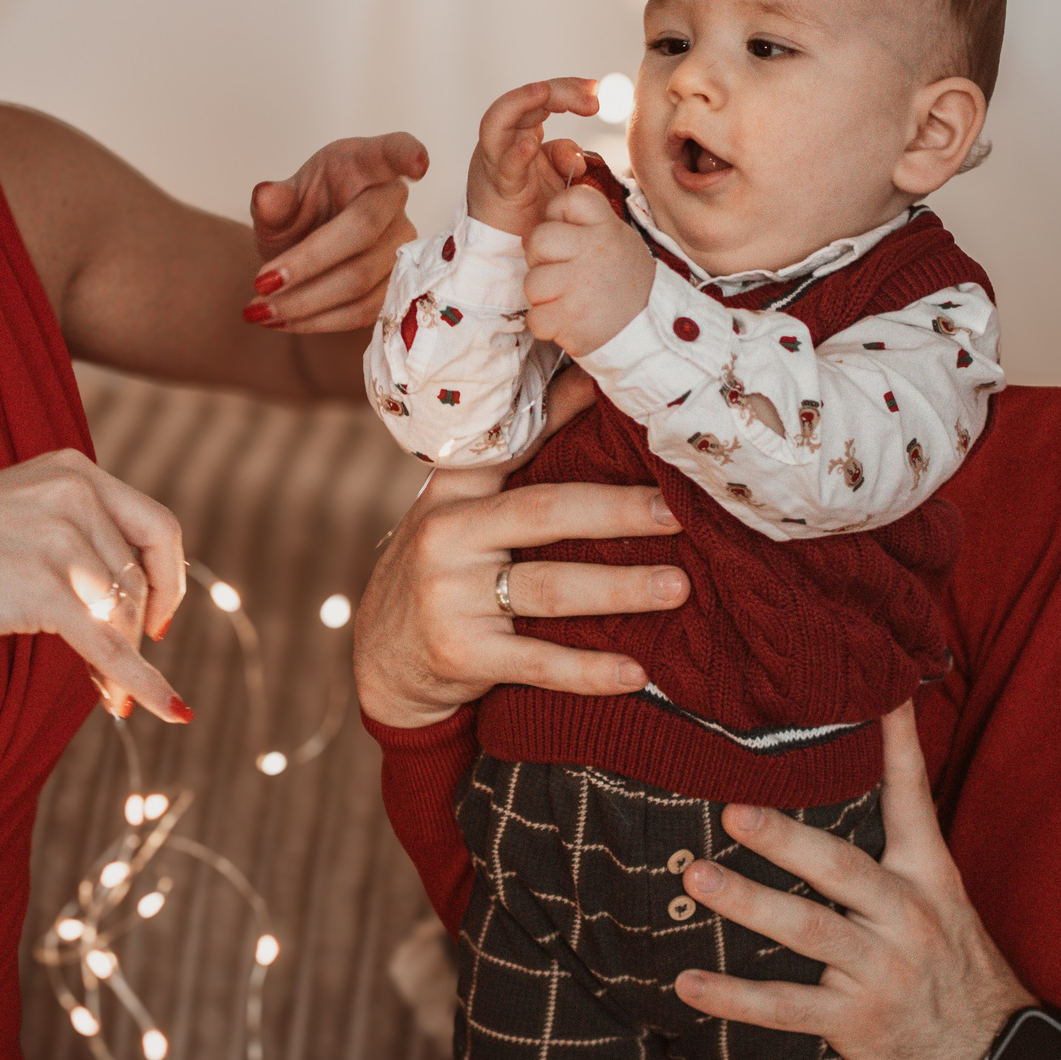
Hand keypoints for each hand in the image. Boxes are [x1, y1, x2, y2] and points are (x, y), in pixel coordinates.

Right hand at [0, 449, 192, 724]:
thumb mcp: (20, 515)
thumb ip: (75, 532)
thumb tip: (132, 593)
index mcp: (73, 469)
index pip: (158, 527)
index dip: (170, 578)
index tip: (161, 618)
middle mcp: (74, 494)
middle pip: (140, 579)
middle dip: (139, 631)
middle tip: (124, 668)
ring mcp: (60, 539)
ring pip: (124, 615)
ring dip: (124, 662)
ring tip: (108, 693)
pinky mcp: (44, 589)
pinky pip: (110, 648)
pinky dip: (142, 684)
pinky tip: (165, 709)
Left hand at [249, 133, 429, 332]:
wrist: (305, 252)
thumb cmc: (300, 216)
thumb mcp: (279, 203)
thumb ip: (273, 201)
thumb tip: (266, 196)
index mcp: (364, 165)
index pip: (392, 152)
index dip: (407, 155)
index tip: (418, 165)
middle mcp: (392, 202)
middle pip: (361, 231)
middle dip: (306, 263)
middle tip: (260, 283)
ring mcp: (403, 246)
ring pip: (360, 280)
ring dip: (305, 302)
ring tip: (260, 311)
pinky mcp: (399, 288)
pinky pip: (363, 312)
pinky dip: (318, 321)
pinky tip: (285, 322)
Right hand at [352, 376, 690, 729]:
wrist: (382, 661)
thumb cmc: (442, 572)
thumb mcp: (458, 512)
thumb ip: (513, 465)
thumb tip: (586, 386)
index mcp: (452, 492)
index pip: (513, 442)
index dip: (563, 413)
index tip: (619, 395)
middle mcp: (446, 536)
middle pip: (545, 513)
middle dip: (619, 510)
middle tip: (678, 512)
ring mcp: (450, 597)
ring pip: (551, 589)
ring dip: (620, 589)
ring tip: (677, 587)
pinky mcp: (461, 655)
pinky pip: (539, 662)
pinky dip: (590, 671)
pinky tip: (636, 673)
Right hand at [467, 79, 598, 237]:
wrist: (510, 248)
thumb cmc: (530, 209)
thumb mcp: (556, 176)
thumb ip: (566, 157)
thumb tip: (577, 157)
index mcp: (520, 132)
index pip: (542, 98)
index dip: (567, 88)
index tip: (595, 89)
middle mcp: (504, 140)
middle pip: (524, 101)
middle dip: (557, 92)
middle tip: (591, 98)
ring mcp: (495, 161)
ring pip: (498, 121)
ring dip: (521, 104)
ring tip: (543, 93)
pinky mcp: (496, 188)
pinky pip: (503, 168)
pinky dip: (515, 155)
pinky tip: (530, 145)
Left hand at [524, 183, 654, 357]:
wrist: (651, 331)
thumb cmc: (625, 285)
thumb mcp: (618, 242)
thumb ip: (583, 228)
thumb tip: (532, 234)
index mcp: (607, 229)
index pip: (569, 199)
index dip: (556, 214)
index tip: (567, 237)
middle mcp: (595, 251)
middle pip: (538, 239)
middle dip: (541, 260)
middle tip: (561, 275)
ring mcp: (581, 286)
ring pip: (532, 282)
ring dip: (543, 297)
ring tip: (567, 301)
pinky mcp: (571, 319)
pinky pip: (535, 317)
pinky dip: (545, 325)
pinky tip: (566, 322)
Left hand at [672, 705, 1037, 1059]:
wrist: (991, 1057)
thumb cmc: (952, 961)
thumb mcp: (943, 893)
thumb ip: (900, 839)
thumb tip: (871, 762)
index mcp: (927, 875)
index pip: (911, 798)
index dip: (897, 744)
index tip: (882, 694)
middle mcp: (905, 916)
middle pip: (841, 868)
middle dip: (786, 838)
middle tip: (733, 809)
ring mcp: (880, 970)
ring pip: (808, 931)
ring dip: (749, 904)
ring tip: (696, 878)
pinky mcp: (855, 1020)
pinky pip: (786, 1008)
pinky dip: (734, 999)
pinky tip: (687, 985)